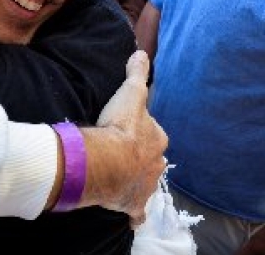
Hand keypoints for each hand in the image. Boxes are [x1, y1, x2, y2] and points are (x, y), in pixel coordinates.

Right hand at [80, 50, 167, 227]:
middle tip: (121, 153)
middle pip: (151, 159)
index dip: (141, 130)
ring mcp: (145, 186)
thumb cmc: (120, 127)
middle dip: (141, 157)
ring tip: (119, 177)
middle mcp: (156, 164)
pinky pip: (136, 212)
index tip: (128, 130)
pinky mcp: (133, 205)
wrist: (107, 162)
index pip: (153, 133)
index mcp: (157, 139)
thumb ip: (136, 73)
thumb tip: (142, 52)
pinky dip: (133, 213)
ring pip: (145, 183)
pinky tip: (128, 213)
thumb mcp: (129, 93)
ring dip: (136, 181)